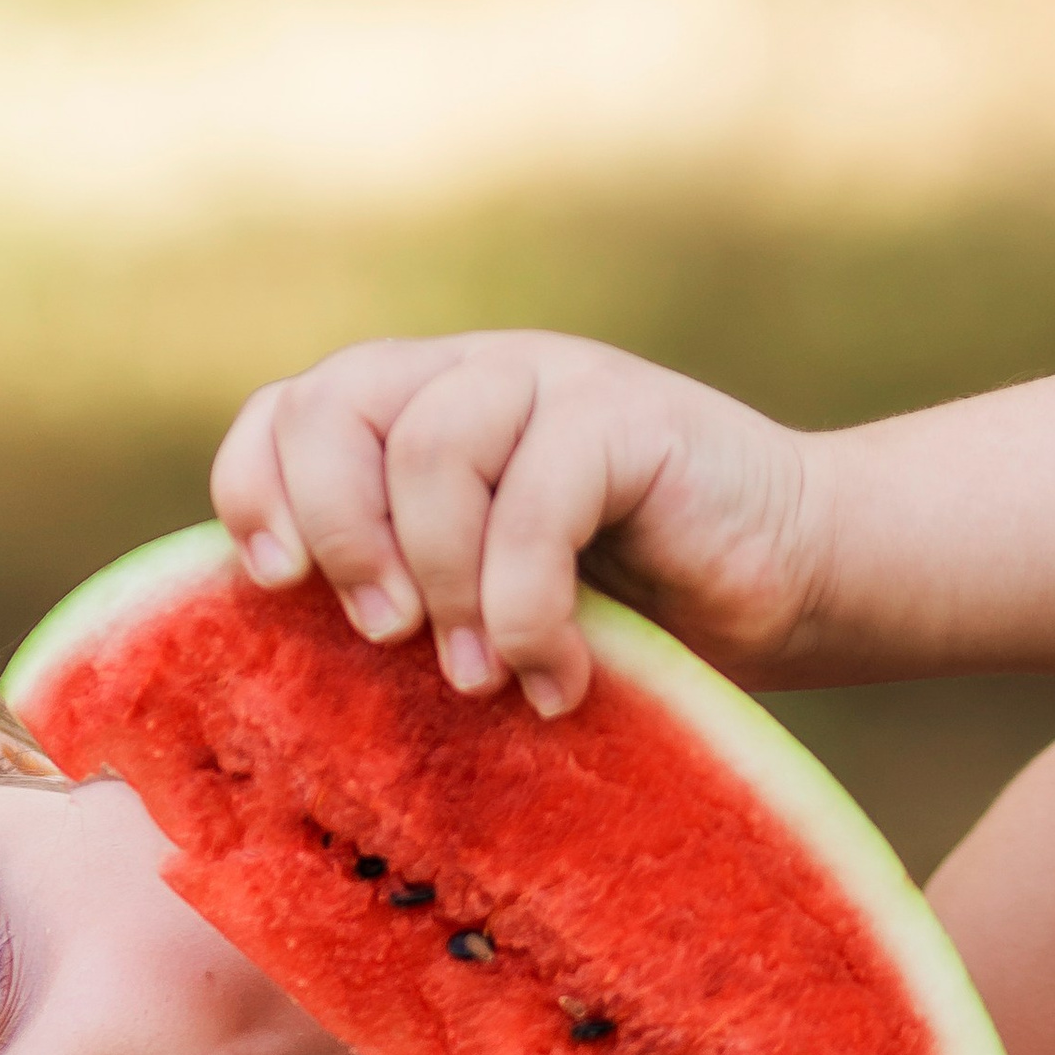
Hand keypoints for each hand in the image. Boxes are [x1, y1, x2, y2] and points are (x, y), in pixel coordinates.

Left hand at [211, 331, 822, 713]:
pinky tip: (558, 677)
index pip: (287, 412)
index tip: (277, 585)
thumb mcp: (481, 601)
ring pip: (432, 450)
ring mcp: (551, 380)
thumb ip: (399, 591)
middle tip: (385, 637)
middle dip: (342, 535)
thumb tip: (281, 650)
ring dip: (445, 585)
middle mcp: (471, 375)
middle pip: (335, 406)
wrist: (797, 577)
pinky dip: (528, 610)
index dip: (256, 489)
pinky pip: (537, 500)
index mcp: (416, 412)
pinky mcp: (628, 415)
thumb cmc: (625, 612)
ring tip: (482, 678)